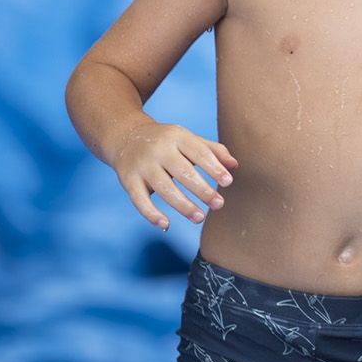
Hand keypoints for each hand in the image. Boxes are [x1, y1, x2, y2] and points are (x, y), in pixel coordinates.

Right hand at [110, 121, 237, 230]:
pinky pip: (139, 200)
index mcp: (177, 136)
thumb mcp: (188, 139)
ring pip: (164, 188)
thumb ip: (212, 150)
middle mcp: (159, 150)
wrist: (126, 137)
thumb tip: (235, 166)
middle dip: (202, 190)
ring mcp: (142, 165)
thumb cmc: (166, 141)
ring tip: (200, 218)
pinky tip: (166, 225)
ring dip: (183, 205)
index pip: (199, 152)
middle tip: (219, 204)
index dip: (214, 167)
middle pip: (183, 172)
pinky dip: (151, 214)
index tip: (228, 182)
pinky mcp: (128, 180)